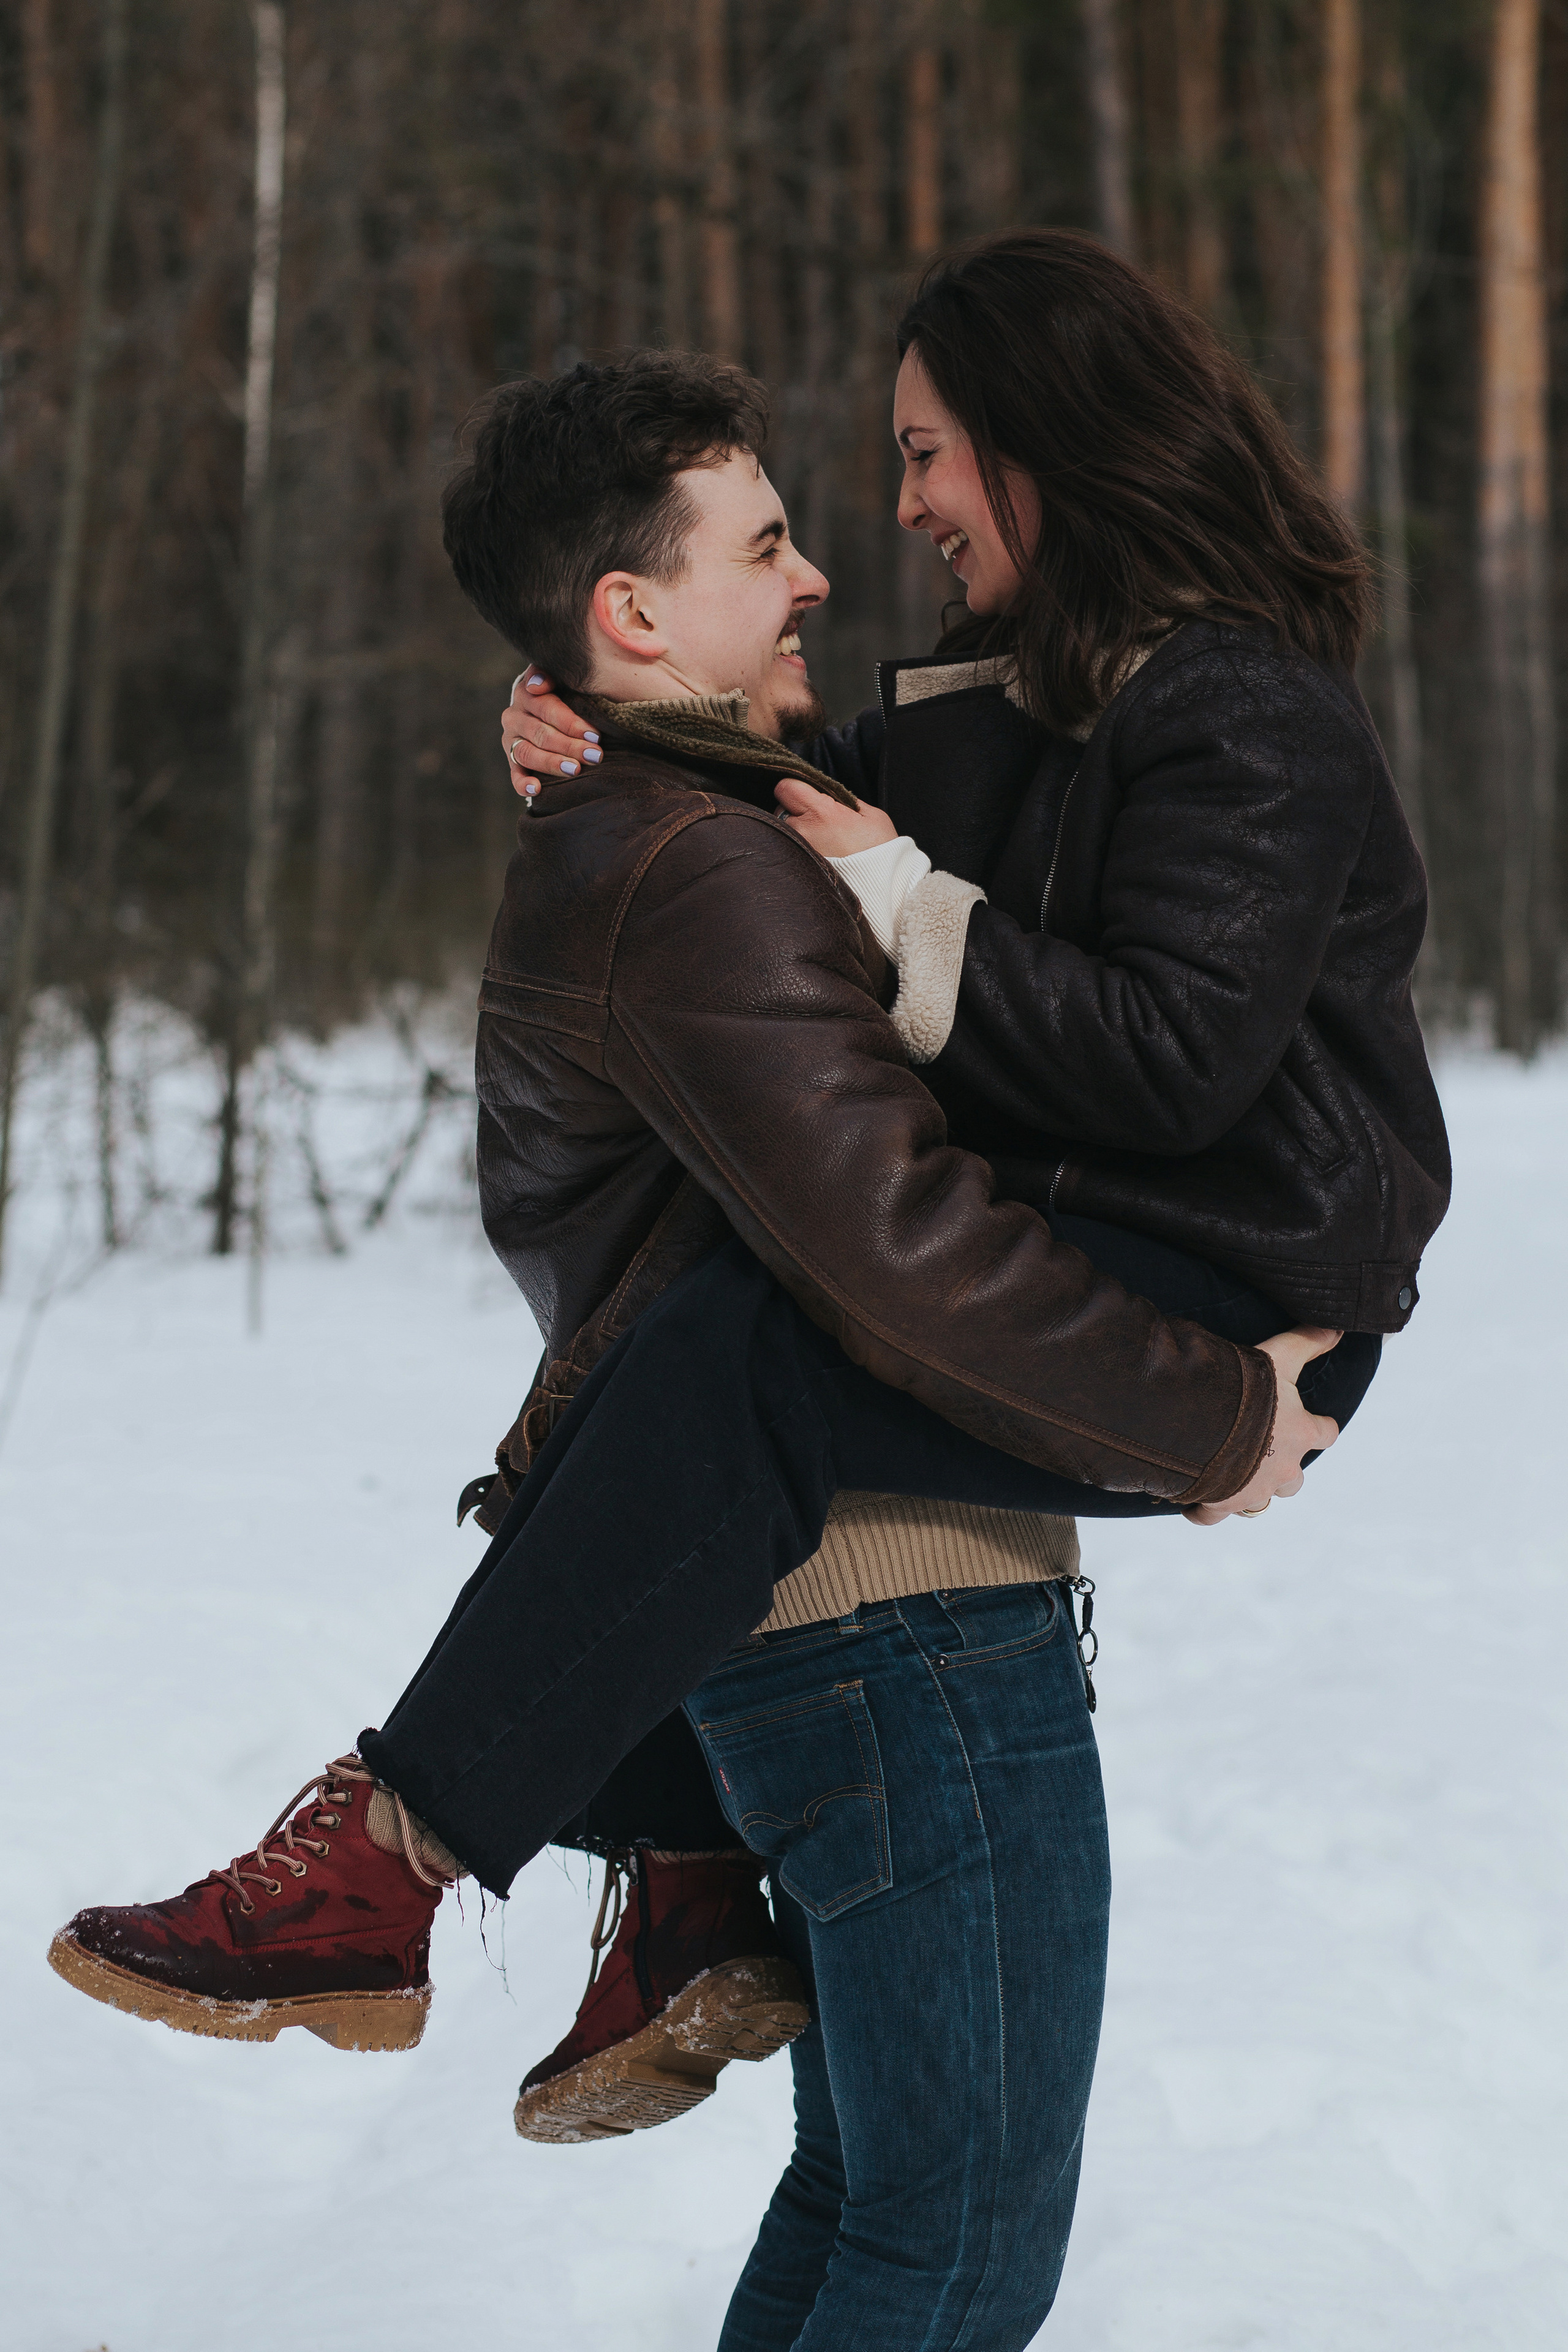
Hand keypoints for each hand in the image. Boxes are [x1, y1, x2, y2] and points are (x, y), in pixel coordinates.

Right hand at [501, 670, 601, 802]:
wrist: (545, 703)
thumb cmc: (563, 690)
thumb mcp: (562, 677)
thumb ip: (551, 673)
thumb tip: (537, 684)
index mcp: (526, 693)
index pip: (547, 709)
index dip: (571, 723)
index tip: (595, 736)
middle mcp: (514, 716)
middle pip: (541, 734)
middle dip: (570, 746)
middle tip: (594, 756)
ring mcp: (511, 739)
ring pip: (528, 753)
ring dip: (552, 763)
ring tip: (575, 770)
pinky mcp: (512, 760)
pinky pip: (514, 774)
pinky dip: (522, 783)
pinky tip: (536, 788)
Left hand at [775, 776, 895, 856]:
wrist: (881, 887)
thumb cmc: (879, 851)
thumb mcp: (870, 815)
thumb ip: (844, 801)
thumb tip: (830, 797)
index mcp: (820, 813)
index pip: (786, 787)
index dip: (796, 788)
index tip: (808, 795)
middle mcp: (802, 831)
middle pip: (781, 808)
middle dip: (796, 810)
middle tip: (819, 820)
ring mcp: (797, 852)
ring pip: (783, 830)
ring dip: (796, 830)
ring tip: (820, 839)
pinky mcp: (797, 868)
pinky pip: (789, 849)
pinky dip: (799, 847)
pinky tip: (819, 852)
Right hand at [1182, 1326, 1341, 1524]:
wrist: (1196, 1416)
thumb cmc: (1243, 1385)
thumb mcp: (1280, 1355)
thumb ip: (1309, 1341)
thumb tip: (1338, 1327)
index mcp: (1301, 1434)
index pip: (1326, 1433)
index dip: (1319, 1427)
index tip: (1312, 1423)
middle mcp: (1283, 1469)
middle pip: (1294, 1480)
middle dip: (1282, 1468)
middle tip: (1261, 1450)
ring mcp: (1252, 1491)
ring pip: (1260, 1503)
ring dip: (1249, 1491)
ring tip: (1230, 1475)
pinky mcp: (1219, 1503)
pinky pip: (1212, 1515)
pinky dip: (1205, 1509)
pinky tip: (1195, 1499)